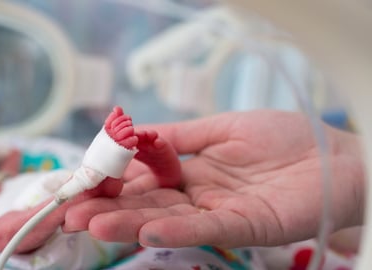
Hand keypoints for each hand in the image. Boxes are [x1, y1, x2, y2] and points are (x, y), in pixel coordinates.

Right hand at [63, 110, 363, 247]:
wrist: (332, 154)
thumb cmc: (282, 137)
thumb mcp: (221, 127)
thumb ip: (177, 136)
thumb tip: (134, 134)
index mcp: (189, 172)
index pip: (140, 180)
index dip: (110, 182)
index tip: (80, 183)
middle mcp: (196, 196)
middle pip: (145, 204)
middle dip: (107, 207)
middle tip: (70, 211)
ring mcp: (216, 213)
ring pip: (165, 220)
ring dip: (128, 222)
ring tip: (92, 222)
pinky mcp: (242, 226)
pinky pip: (202, 228)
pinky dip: (173, 230)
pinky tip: (145, 229)